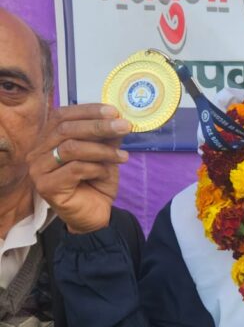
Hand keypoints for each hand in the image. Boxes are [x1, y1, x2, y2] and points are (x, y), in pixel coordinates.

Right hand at [27, 104, 131, 233]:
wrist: (94, 215)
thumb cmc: (96, 183)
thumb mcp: (104, 154)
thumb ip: (106, 136)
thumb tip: (116, 116)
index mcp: (47, 139)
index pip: (62, 115)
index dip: (88, 110)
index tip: (113, 111)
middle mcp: (38, 152)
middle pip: (66, 129)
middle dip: (98, 126)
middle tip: (123, 126)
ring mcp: (38, 170)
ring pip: (71, 148)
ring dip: (101, 149)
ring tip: (122, 155)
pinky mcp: (46, 186)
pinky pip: (75, 168)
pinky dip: (96, 168)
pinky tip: (108, 173)